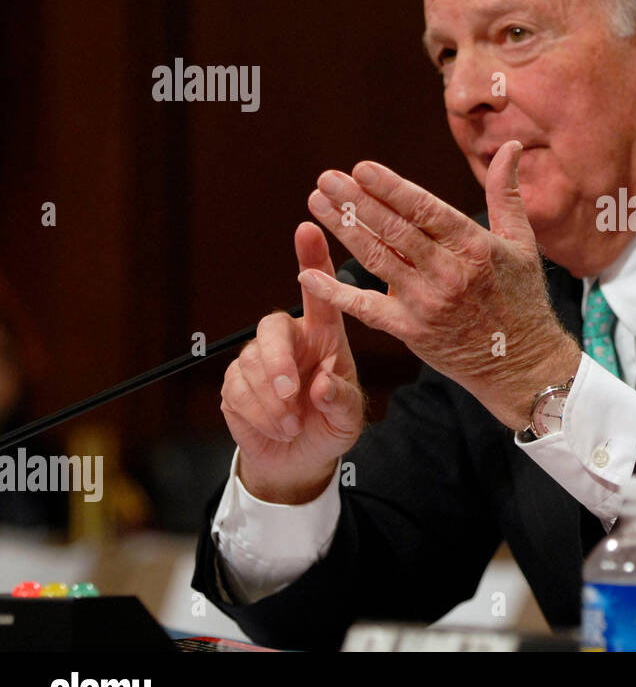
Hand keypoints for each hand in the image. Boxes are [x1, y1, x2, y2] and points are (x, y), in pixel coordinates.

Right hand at [219, 222, 366, 502]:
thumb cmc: (332, 423)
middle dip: (279, 361)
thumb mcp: (348, 416)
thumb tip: (321, 386)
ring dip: (273, 400)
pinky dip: (259, 413)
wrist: (302, 458)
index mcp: (324, 335)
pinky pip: (237, 390)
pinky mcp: (236, 384)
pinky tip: (279, 427)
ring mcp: (259, 359)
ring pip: (253, 364)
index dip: (312, 259)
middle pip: (272, 327)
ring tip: (294, 423)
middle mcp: (290, 339)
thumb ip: (340, 400)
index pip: (318, 291)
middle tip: (292, 393)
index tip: (308, 228)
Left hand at [298, 142, 580, 431]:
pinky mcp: (411, 332)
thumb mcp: (522, 241)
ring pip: (376, 260)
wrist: (522, 363)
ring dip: (343, 230)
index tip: (360, 167)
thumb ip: (505, 192)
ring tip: (317, 203)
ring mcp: (428, 304)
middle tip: (326, 178)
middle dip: (356, 201)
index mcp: (475, 247)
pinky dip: (336, 292)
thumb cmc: (521, 297)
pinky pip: (366, 309)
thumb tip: (511, 146)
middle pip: (393, 230)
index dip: (390, 188)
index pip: (425, 210)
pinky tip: (308, 274)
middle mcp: (449, 274)